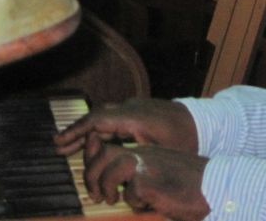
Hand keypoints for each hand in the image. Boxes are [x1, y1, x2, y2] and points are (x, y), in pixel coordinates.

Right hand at [55, 98, 198, 156]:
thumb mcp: (160, 151)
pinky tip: (95, 143)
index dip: (76, 131)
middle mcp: (131, 108)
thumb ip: (131, 151)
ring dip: (88, 131)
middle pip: (97, 117)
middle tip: (59, 148)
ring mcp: (136, 107)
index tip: (59, 143)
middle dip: (77, 132)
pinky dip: (101, 130)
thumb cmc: (186, 140)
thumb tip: (106, 157)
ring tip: (70, 147)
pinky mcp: (140, 112)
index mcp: (134, 116)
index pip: (97, 119)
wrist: (206, 122)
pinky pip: (114, 118)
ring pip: (104, 117)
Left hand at [85, 144, 209, 220]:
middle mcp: (144, 154)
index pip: (110, 145)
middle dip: (91, 175)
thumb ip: (141, 175)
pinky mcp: (151, 182)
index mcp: (145, 150)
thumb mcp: (161, 174)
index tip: (91, 176)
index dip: (93, 157)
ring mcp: (147, 166)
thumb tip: (121, 189)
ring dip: (106, 187)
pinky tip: (150, 205)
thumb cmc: (189, 183)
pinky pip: (131, 194)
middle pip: (103, 154)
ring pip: (112, 170)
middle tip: (95, 195)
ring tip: (112, 199)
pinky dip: (135, 204)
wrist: (215, 184)